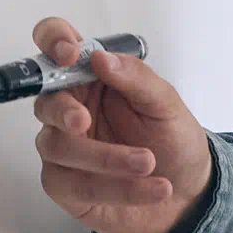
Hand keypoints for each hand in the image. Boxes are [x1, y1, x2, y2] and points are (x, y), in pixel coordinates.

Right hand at [29, 17, 214, 232]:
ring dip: (105, 157)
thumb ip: (135, 77)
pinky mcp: (66, 185)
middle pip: (45, 101)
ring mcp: (64, 148)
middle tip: (84, 120)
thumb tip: (100, 56)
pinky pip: (74, 185)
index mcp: (92, 79)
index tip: (68, 53)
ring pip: (58, 146)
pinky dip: (116, 187)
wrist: (188, 190)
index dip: (53, 42)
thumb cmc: (172, 137)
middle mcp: (70, 109)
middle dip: (62, 110)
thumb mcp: (165, 102)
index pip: (57, 47)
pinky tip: (152, 188)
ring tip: (148, 163)